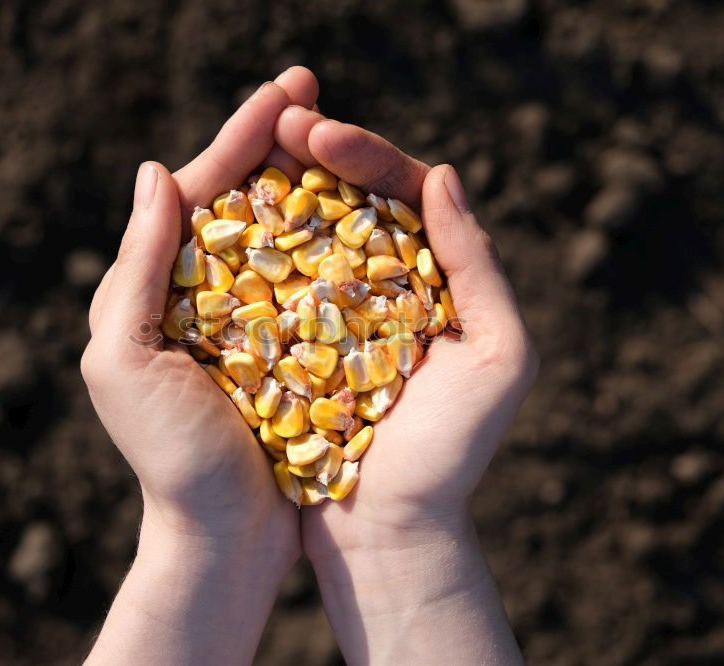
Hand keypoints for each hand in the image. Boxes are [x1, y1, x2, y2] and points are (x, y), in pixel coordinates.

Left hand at [81, 68, 318, 664]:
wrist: (223, 539)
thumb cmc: (169, 459)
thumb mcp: (126, 360)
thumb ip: (136, 266)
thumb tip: (155, 170)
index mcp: (159, 286)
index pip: (199, 189)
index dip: (241, 135)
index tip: (285, 89)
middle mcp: (205, 292)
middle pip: (244, 196)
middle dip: (277, 138)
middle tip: (310, 84)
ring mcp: (253, 317)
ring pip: (284, 228)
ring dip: (312, 176)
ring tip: (340, 129)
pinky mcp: (295, 348)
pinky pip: (318, 279)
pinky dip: (337, 238)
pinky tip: (365, 207)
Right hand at [275, 108, 538, 663]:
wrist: (392, 534)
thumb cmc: (450, 455)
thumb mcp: (499, 358)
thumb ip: (479, 267)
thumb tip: (441, 173)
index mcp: (437, 279)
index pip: (403, 192)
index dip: (363, 153)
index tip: (316, 131)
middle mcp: (385, 287)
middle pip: (348, 200)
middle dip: (312, 155)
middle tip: (275, 120)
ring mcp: (335, 314)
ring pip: (304, 235)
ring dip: (277, 191)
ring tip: (245, 150)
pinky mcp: (293, 347)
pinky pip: (272, 287)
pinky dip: (252, 253)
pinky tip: (224, 223)